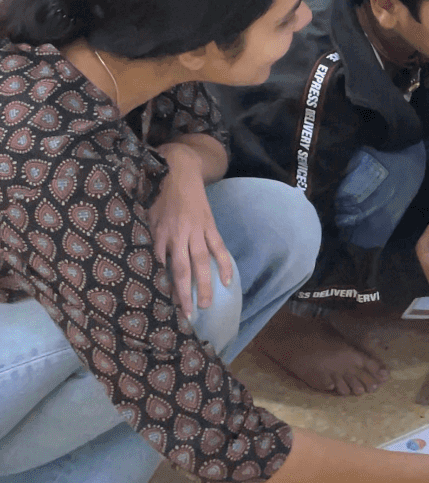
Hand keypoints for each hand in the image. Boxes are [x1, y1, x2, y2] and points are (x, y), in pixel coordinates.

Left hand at [150, 144, 232, 314]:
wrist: (179, 168)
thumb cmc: (157, 192)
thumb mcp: (145, 214)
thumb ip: (147, 237)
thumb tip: (145, 262)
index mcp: (160, 232)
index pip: (162, 266)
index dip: (162, 286)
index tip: (163, 306)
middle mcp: (179, 234)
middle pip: (182, 269)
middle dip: (184, 293)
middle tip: (187, 315)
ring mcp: (197, 230)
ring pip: (202, 262)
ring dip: (204, 284)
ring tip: (206, 304)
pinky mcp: (210, 225)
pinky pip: (219, 247)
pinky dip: (224, 263)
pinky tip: (228, 281)